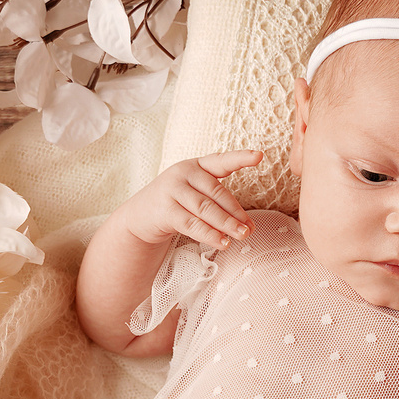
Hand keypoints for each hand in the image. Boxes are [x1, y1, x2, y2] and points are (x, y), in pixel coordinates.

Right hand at [115, 150, 260, 249]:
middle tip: (250, 228)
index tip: (259, 156)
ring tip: (242, 235)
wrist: (139, 217)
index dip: (240, 158)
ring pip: (206, 209)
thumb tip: (247, 226)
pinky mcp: (165, 210)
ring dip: (226, 224)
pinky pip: (192, 224)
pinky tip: (222, 242)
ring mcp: (172, 190)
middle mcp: (184, 173)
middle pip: (216, 192)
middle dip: (235, 212)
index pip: (221, 161)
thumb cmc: (176, 205)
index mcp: (196, 166)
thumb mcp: (196, 196)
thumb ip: (219, 206)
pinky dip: (209, 234)